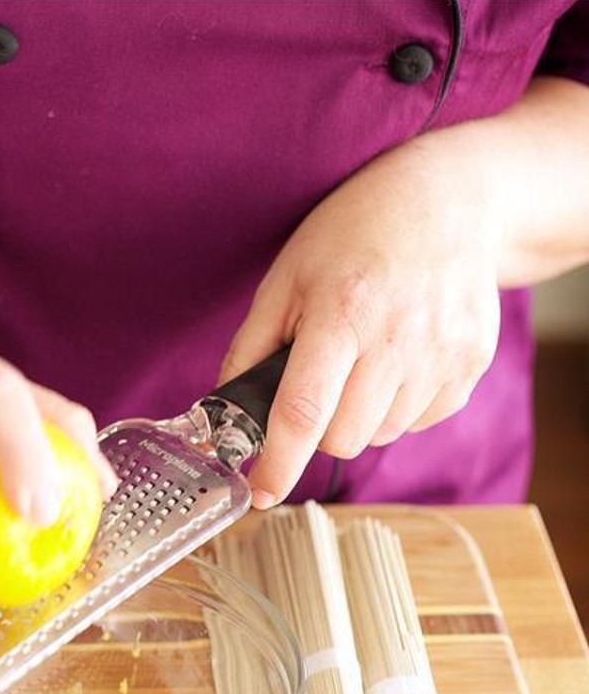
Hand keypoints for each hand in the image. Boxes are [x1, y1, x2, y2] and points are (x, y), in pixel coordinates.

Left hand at [221, 137, 504, 506]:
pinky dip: (398, 406)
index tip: (261, 493)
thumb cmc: (353, 234)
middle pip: (343, 438)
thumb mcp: (285, 279)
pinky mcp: (472, 362)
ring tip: (361, 359)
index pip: (302, 411)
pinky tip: (396, 357)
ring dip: (359, 415)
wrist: (448, 199)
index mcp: (341, 314)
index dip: (278, 462)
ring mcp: (443, 353)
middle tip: (318, 382)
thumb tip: (220, 412)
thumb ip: (250, 348)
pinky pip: (419, 421)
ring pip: (380, 434)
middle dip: (317, 427)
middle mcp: (398, 338)